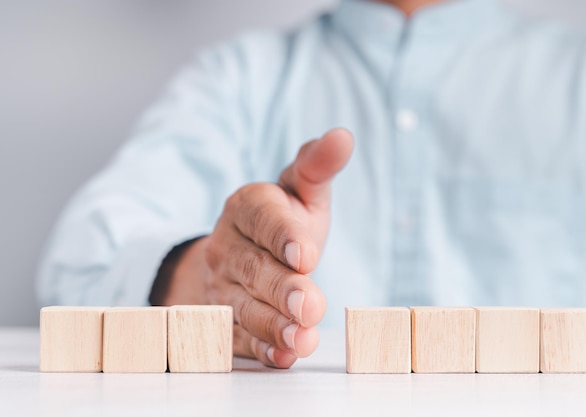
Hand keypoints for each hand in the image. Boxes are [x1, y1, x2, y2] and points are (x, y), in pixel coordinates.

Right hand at [162, 128, 353, 367]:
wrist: (237, 255)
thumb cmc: (279, 222)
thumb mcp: (298, 191)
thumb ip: (317, 167)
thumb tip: (342, 136)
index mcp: (246, 207)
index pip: (262, 219)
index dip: (283, 236)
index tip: (305, 254)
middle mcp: (228, 247)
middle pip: (254, 269)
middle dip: (283, 289)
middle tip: (311, 305)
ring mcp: (222, 286)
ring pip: (244, 308)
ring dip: (274, 325)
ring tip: (302, 339)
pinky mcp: (225, 320)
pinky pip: (238, 337)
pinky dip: (260, 349)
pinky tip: (284, 357)